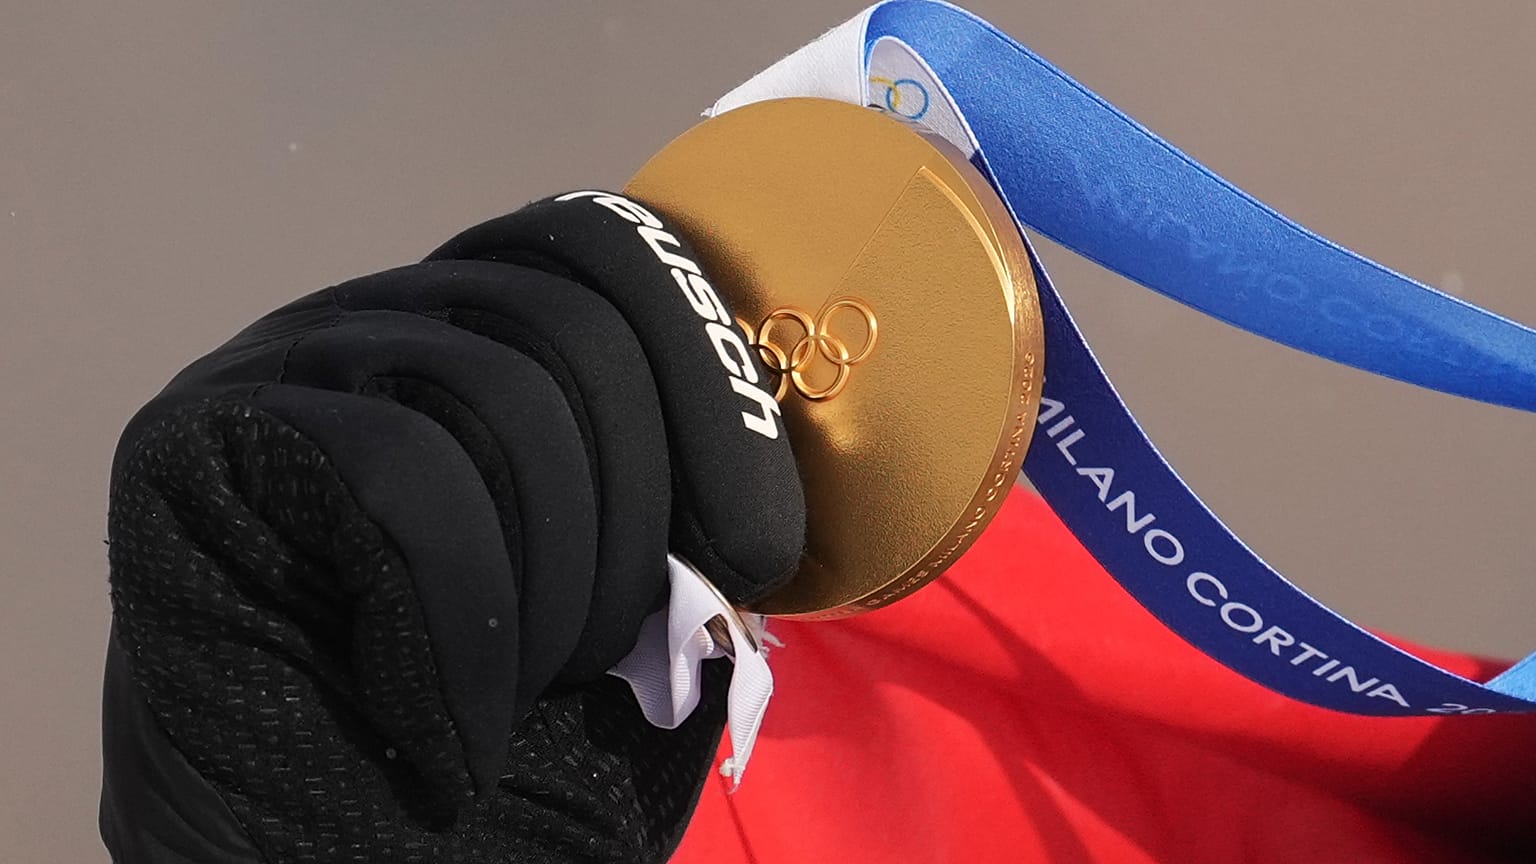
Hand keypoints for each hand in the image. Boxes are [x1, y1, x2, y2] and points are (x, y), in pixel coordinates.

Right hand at [100, 191, 804, 862]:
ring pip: (499, 397)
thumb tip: (761, 458)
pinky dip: (463, 629)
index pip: (611, 255)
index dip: (711, 388)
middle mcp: (385, 314)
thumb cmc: (490, 737)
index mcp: (488, 329)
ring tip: (526, 700)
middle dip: (636, 525)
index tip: (759, 550)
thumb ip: (683, 517)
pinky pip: (397, 472)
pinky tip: (457, 735)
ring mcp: (285, 360)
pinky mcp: (196, 436)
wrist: (324, 860)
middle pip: (574, 330)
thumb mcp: (632, 622)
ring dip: (552, 591)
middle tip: (613, 663)